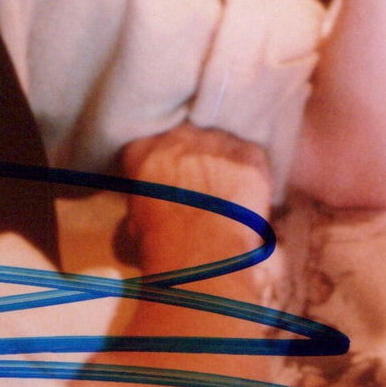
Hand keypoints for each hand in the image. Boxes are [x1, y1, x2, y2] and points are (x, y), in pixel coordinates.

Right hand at [119, 124, 274, 262]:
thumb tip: (139, 215)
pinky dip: (252, 173)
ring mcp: (217, 141)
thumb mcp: (133, 227)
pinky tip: (249, 194)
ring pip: (222, 143)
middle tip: (199, 186)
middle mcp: (180, 135)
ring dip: (223, 162)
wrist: (202, 251)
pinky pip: (251, 156)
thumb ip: (138, 207)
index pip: (147, 146)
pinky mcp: (249, 153)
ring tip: (227, 192)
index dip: (159, 163)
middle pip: (187, 137)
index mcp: (143, 150)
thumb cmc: (162, 245)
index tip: (164, 180)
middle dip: (192, 157)